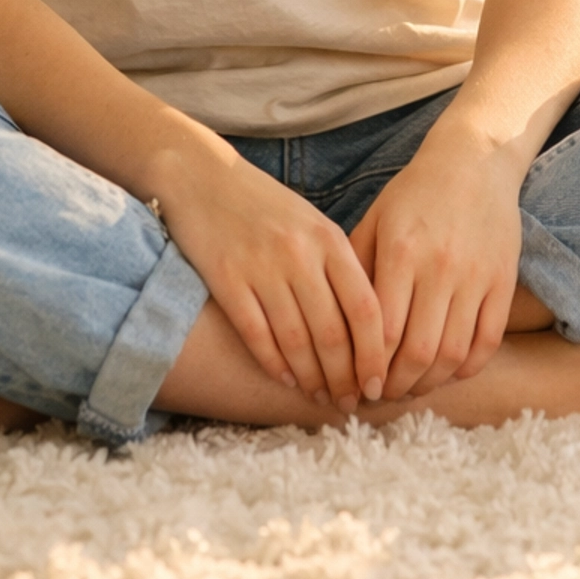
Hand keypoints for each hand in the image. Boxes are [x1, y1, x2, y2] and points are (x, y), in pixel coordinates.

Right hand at [156, 148, 386, 411]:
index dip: (374, 355)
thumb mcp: (311, 223)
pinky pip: (257, 334)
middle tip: (349, 403)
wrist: (202, 175)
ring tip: (320, 398)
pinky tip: (284, 379)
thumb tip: (369, 328)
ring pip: (296, 341)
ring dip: (311, 378)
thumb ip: (338, 266)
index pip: (365, 309)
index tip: (377, 385)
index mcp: (329, 239)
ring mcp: (262, 266)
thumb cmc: (264, 205)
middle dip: (344, 378)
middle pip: (333, 333)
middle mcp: (300, 254)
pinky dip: (273, 364)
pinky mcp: (226, 278)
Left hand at [349, 121, 524, 400]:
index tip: (357, 386)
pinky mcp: (503, 281)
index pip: (381, 331)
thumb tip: (334, 324)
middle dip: (396, 386)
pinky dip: (467, 368)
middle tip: (382, 396)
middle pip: (418, 353)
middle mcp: (439, 268)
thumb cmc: (414, 193)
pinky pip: (487, 342)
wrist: (474, 161)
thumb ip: (356, 268)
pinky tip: (448, 372)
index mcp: (401, 252)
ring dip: (429, 384)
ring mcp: (475, 277)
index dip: (368, 369)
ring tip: (410, 389)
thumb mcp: (375, 220)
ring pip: (453, 355)